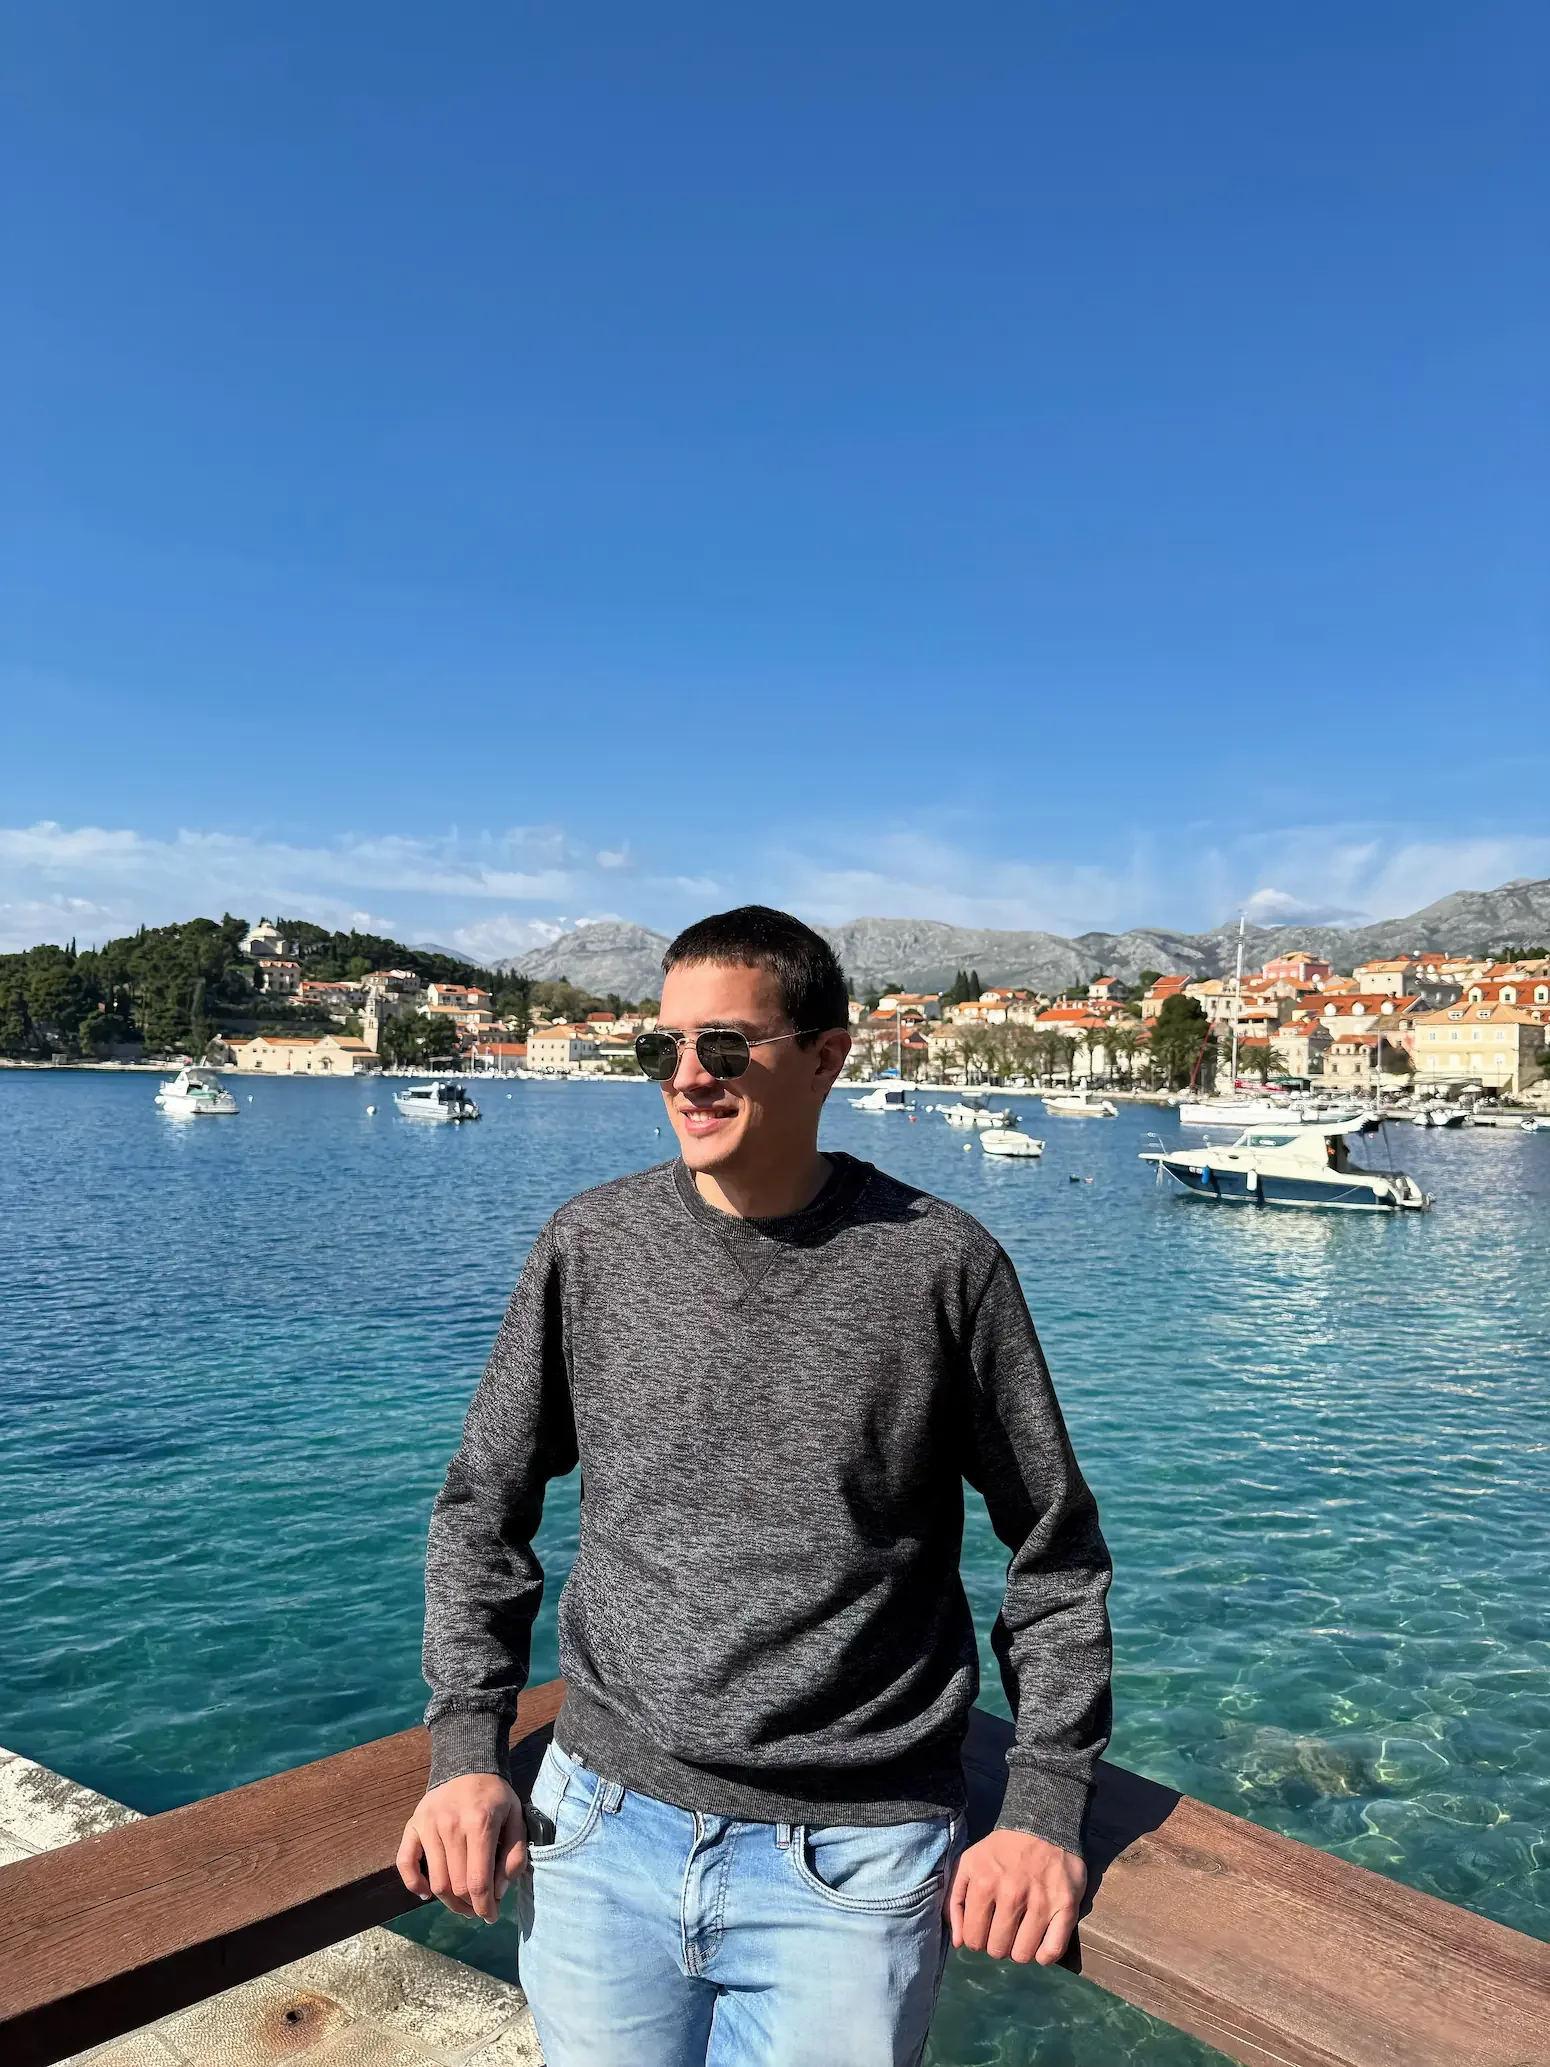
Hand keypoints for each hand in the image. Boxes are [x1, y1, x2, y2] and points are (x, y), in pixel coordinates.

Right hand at [396, 1774, 527, 1922]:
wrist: (467, 1764)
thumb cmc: (495, 1796)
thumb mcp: (516, 1819)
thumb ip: (514, 1855)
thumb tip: (498, 1891)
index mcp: (480, 1824)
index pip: (478, 1881)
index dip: (485, 1907)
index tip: (490, 1916)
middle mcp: (451, 1826)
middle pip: (456, 1885)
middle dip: (470, 1906)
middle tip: (479, 1910)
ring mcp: (428, 1825)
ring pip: (435, 1881)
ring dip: (448, 1902)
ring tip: (462, 1905)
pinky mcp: (412, 1825)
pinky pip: (405, 1864)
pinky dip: (413, 1884)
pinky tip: (426, 1893)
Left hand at [946, 1829, 1085, 1964]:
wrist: (1043, 1824)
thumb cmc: (1001, 1850)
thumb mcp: (969, 1864)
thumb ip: (956, 1900)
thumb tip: (958, 1942)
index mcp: (984, 1884)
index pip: (973, 1939)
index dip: (977, 1939)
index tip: (984, 1930)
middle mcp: (1012, 1895)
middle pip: (998, 1950)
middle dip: (998, 1945)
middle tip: (1004, 1931)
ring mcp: (1041, 1902)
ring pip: (1023, 1955)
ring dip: (1020, 1950)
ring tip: (1021, 1934)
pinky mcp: (1066, 1907)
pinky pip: (1052, 1952)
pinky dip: (1044, 1956)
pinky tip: (1040, 1944)